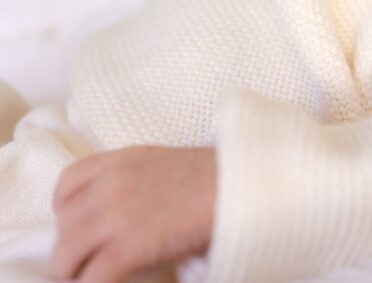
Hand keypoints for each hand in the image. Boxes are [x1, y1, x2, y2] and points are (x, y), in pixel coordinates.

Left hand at [51, 145, 215, 282]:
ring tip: (90, 278)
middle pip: (63, 223)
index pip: (67, 183)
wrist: (248, 184)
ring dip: (75, 272)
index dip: (66, 210)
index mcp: (123, 159)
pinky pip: (93, 276)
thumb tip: (127, 216)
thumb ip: (139, 182)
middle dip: (73, 245)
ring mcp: (117, 214)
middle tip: (91, 260)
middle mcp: (112, 183)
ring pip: (66, 254)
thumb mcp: (170, 165)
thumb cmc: (222, 177)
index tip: (80, 226)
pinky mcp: (130, 245)